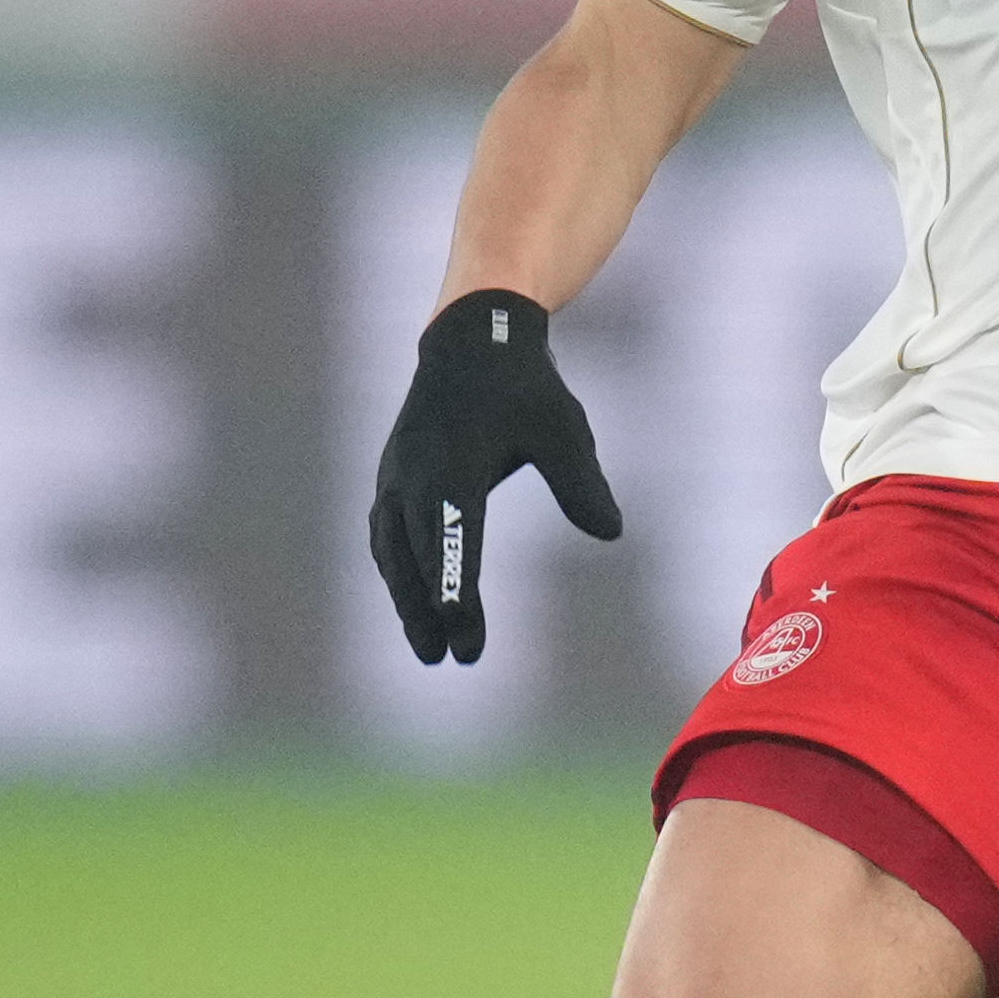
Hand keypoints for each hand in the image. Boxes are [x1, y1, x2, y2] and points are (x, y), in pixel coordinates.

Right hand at [366, 289, 620, 660]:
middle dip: (427, 608)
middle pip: (412, 555)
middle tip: (446, 657)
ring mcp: (395, 475)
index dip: (457, 593)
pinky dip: (398, 571)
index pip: (454, 540)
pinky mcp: (392, 477)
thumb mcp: (564, 429)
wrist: (472, 340)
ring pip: (391, 549)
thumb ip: (582, 482)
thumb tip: (611, 531)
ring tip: (428, 646)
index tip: (463, 638)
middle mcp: (414, 473)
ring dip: (406, 598)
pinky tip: (415, 602)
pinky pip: (387, 534)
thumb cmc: (524, 389)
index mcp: (453, 464)